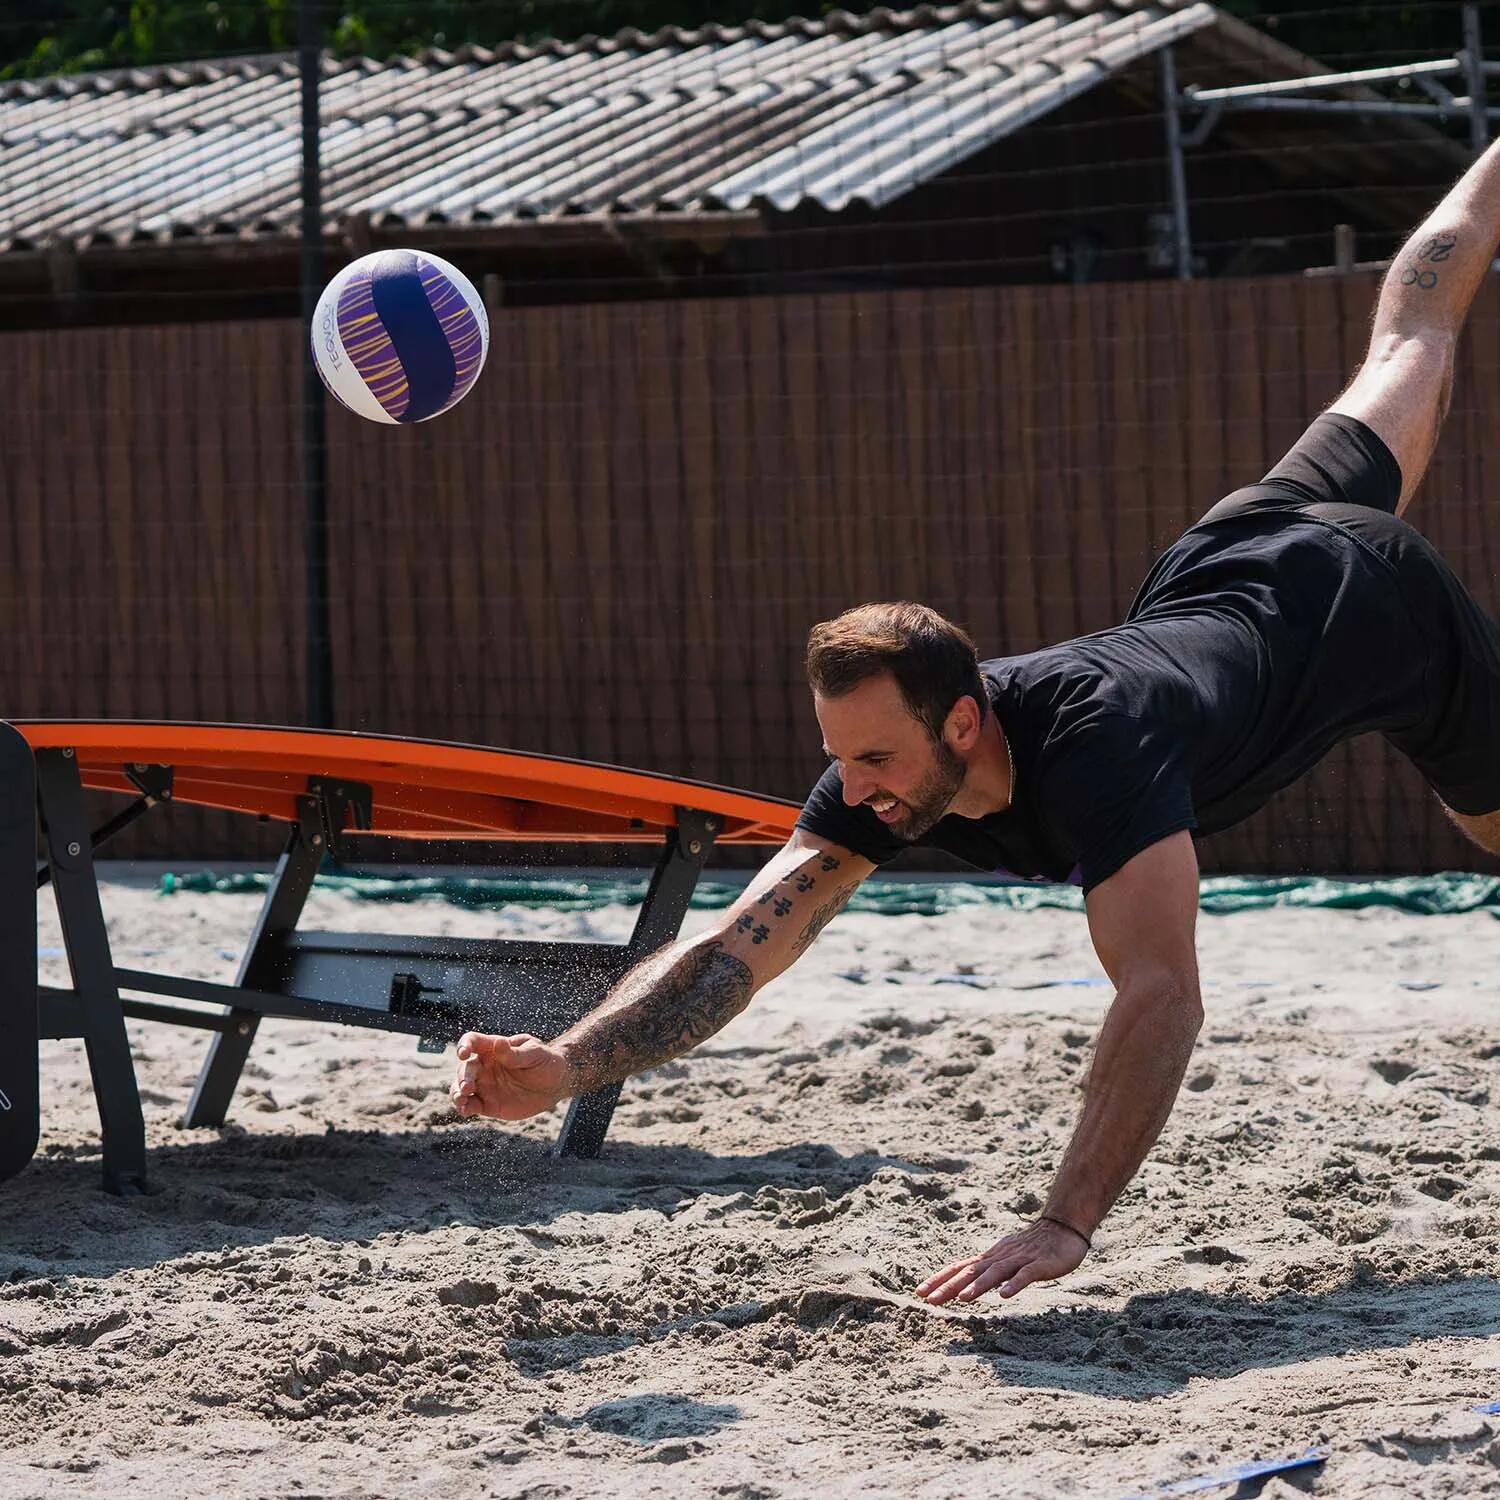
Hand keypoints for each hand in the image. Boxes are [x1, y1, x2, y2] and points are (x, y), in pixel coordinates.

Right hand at [449, 1031, 572, 1120]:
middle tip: (468, 1086)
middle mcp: (485, 1066)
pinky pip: (471, 1105)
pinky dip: (464, 1107)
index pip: (472, 1041)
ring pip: (461, 1087)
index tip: (463, 1054)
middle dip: (463, 1077)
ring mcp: (485, 1085)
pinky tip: (465, 1110)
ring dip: (456, 1092)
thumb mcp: (534, 1054)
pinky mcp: (488, 1104)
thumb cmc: (545, 1062)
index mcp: (494, 1048)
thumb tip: (498, 1043)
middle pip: (465, 1068)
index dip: (464, 1045)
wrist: (555, 1085)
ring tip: (461, 1099)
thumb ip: (515, 1053)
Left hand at [915, 1217, 1089, 1305]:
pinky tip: (1005, 1295)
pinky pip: (1025, 1275)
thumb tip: (965, 1285)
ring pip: (994, 1273)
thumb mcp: (1006, 1259)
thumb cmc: (1033, 1247)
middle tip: (928, 1300)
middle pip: (970, 1272)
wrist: (1062, 1227)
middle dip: (948, 1286)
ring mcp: (1018, 1260)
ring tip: (962, 1298)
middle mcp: (999, 1257)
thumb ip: (988, 1271)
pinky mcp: (1039, 1265)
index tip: (920, 1292)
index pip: (959, 1268)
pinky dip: (1014, 1284)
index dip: (940, 1280)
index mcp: (990, 1258)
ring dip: (977, 1286)